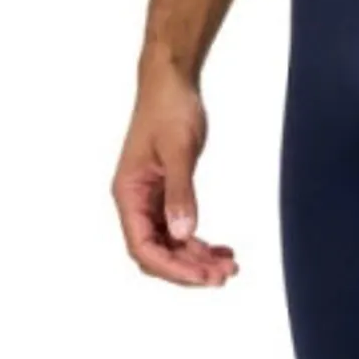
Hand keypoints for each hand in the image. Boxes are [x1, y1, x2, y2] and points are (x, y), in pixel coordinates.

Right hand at [111, 57, 239, 286]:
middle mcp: (135, 202)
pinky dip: (199, 242)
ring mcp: (150, 199)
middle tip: (224, 276)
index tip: (204, 276)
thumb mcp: (179, 150)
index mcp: (129, 194)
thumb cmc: (169, 108)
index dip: (173, 267)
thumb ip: (180, 193)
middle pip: (157, 252)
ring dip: (197, 258)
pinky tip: (221, 249)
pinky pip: (179, 229)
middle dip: (189, 268)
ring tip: (229, 267)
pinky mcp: (166, 192)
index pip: (143, 247)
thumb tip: (184, 234)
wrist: (172, 82)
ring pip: (170, 244)